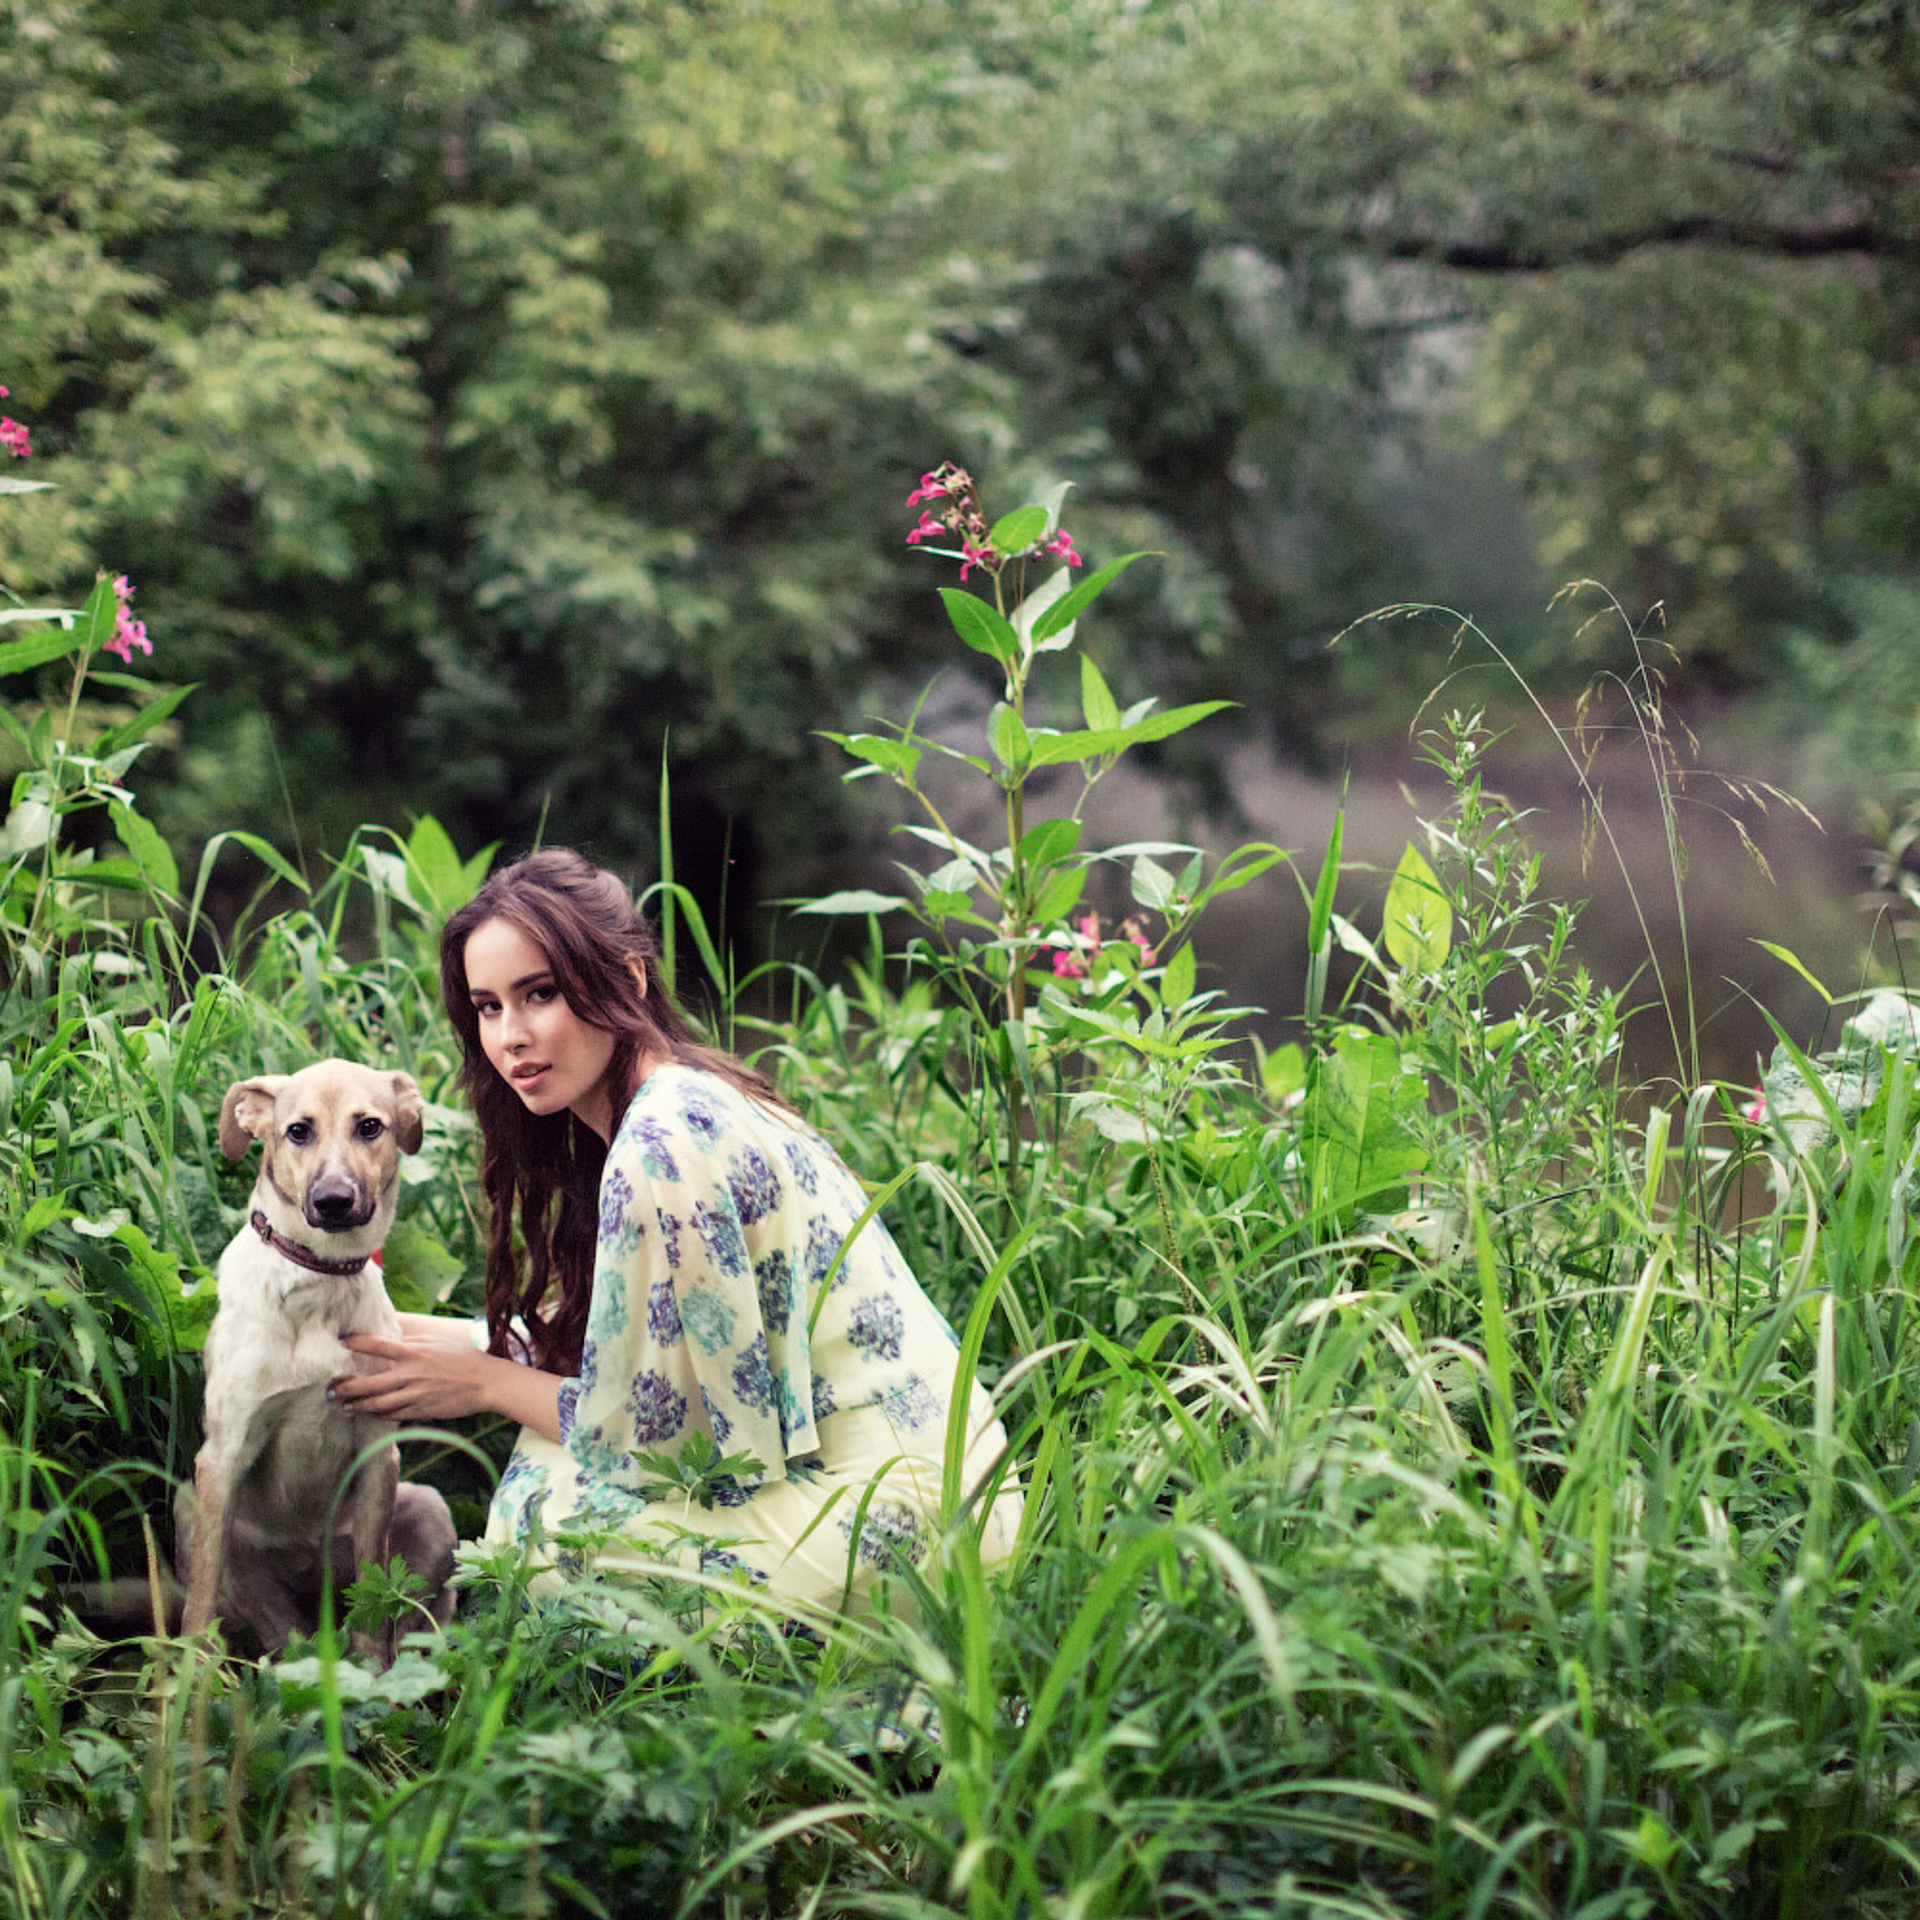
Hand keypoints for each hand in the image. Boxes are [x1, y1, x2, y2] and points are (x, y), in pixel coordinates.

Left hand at [329, 1334, 495, 1423]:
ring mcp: (414, 1395)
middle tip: (330, 1391)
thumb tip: (394, 1342)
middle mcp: (410, 1374)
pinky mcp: (420, 1411)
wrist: (487, 1382)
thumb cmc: (464, 1359)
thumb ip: (413, 1343)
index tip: (342, 1341)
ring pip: (377, 1404)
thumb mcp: (437, 1343)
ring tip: (345, 1406)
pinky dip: (379, 1415)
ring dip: (357, 1406)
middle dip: (346, 1388)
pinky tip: (370, 1413)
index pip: (378, 1346)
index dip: (358, 1342)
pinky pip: (393, 1415)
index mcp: (414, 1352)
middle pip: (369, 1383)